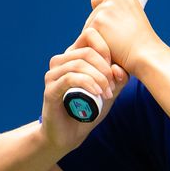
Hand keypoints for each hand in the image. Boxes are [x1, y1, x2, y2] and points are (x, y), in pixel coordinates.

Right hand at [40, 27, 128, 151]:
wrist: (69, 135)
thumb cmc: (89, 110)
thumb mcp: (110, 91)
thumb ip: (118, 79)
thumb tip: (119, 68)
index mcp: (74, 56)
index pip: (90, 34)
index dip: (107, 48)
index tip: (117, 68)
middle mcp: (61, 61)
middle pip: (87, 49)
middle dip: (105, 67)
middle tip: (114, 85)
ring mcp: (53, 75)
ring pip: (79, 63)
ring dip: (99, 77)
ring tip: (107, 92)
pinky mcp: (50, 90)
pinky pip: (70, 78)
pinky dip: (88, 83)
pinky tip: (98, 93)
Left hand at [86, 0, 162, 72]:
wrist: (146, 54)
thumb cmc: (141, 44)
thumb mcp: (132, 19)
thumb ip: (116, 14)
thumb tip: (99, 17)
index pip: (99, 1)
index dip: (103, 16)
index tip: (111, 26)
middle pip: (93, 14)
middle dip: (99, 28)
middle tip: (117, 39)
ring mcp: (105, 9)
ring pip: (88, 26)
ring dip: (96, 37)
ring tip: (114, 45)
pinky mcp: (97, 22)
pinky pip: (85, 37)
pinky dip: (93, 45)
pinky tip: (108, 49)